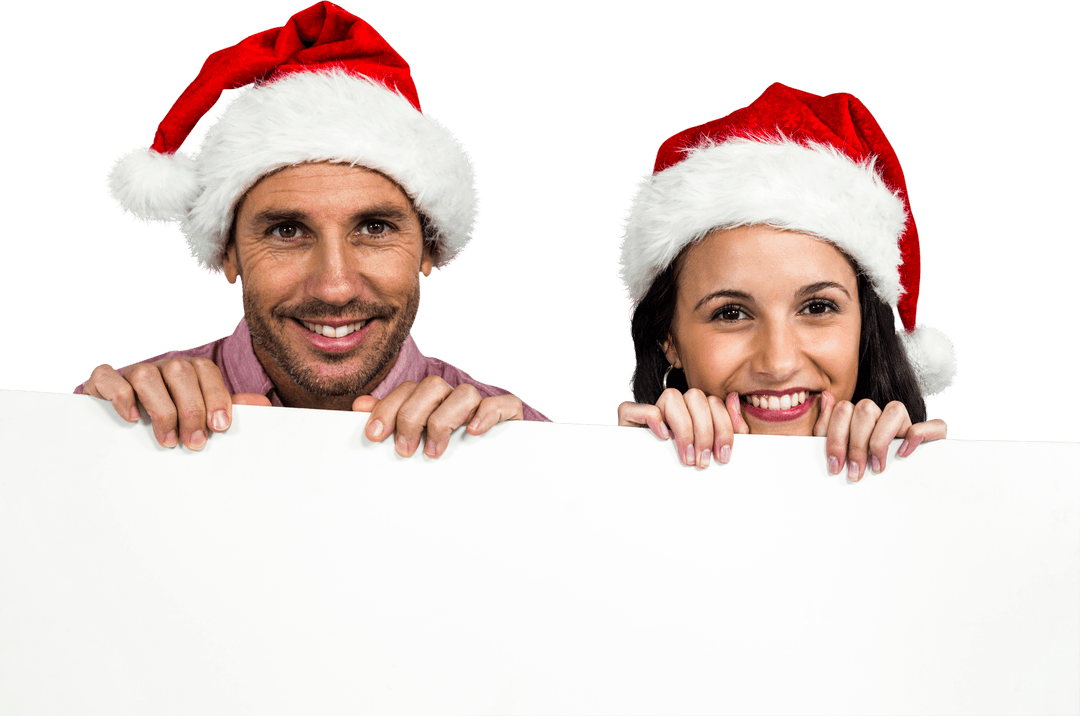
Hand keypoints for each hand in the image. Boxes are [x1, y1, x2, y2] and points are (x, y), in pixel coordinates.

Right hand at [83, 360, 269, 449]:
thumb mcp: (204, 420)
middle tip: (194, 443)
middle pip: (179, 372)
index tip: (220, 427)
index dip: (215, 396)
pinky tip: (132, 419)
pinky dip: (120, 396)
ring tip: (167, 441)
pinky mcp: (101, 383)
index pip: (206, 371)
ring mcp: (131, 373)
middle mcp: (161, 368)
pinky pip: (107, 377)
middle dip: (191, 410)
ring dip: (161, 409)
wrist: (125, 432)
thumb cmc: (176, 426)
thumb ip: (231, 411)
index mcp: (189, 372)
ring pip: (146, 374)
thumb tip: (262, 404)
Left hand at [353, 376, 523, 458]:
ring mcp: (483, 405)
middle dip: (412, 416)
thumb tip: (360, 405)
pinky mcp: (510, 415)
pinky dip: (487, 414)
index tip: (374, 435)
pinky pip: (503, 403)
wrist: (496, 480)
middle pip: (431, 387)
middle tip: (404, 449)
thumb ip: (390, 422)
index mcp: (431, 400)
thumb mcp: (414, 442)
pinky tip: (473, 431)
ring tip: (434, 451)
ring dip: (444, 420)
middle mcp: (454, 398)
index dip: (387, 409)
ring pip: (465, 393)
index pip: (406, 391)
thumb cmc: (447, 458)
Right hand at [617, 388, 747, 468]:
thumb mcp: (716, 451)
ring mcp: (652, 411)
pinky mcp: (628, 419)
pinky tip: (663, 438)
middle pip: (696, 396)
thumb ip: (733, 428)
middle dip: (705, 431)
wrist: (652, 493)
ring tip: (686, 456)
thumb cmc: (687, 472)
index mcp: (696, 410)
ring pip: (671, 396)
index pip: (714, 402)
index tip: (722, 456)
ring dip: (684, 428)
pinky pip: (637, 406)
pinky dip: (653, 418)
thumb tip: (734, 399)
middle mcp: (675, 407)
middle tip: (703, 461)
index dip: (723, 427)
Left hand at [814, 391, 947, 480]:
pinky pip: (931, 425)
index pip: (843, 409)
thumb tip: (826, 397)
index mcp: (859, 415)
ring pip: (895, 409)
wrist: (899, 489)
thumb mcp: (838, 451)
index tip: (836, 467)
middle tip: (855, 473)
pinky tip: (902, 455)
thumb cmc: (861, 467)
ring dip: (880, 440)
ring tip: (876, 467)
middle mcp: (882, 414)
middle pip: (865, 409)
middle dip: (856, 445)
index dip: (836, 439)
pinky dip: (916, 437)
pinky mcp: (932, 434)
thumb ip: (827, 427)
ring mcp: (906, 422)